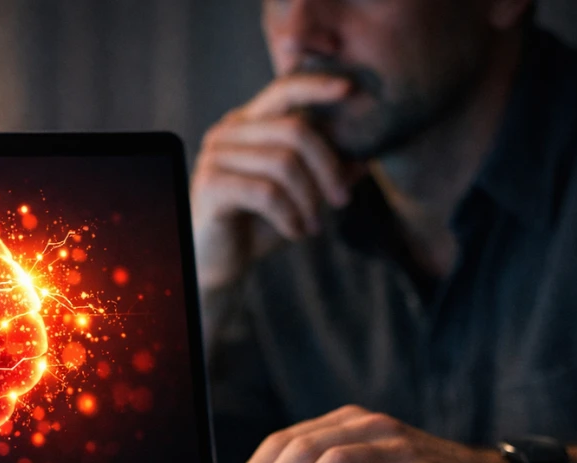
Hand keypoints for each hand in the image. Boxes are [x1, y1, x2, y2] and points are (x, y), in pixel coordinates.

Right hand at [191, 74, 360, 288]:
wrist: (217, 262)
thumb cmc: (257, 225)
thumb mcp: (300, 196)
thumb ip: (326, 173)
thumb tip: (366, 157)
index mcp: (248, 124)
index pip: (284, 90)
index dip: (317, 86)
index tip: (351, 89)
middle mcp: (228, 132)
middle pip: (294, 129)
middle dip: (328, 167)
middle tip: (342, 201)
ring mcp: (216, 156)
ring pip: (283, 163)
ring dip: (309, 200)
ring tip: (314, 226)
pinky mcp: (211, 185)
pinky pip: (266, 192)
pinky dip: (289, 215)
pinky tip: (294, 232)